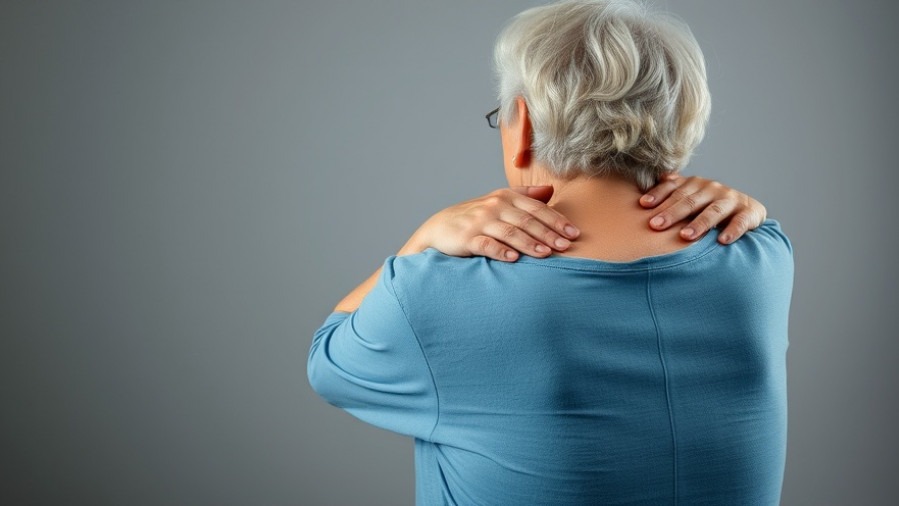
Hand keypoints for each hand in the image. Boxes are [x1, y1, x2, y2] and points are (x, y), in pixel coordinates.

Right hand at [406, 186, 579, 261]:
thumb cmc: (475, 216)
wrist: (439, 227)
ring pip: (510, 232)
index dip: (556, 220)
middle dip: (548, 233)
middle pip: (527, 220)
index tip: (574, 233)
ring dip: (529, 243)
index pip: (536, 208)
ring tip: (546, 254)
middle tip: (566, 246)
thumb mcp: (498, 201)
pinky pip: (486, 245)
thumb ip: (525, 195)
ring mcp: (480, 222)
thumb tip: (550, 191)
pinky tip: (514, 259)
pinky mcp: (467, 238)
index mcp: (505, 197)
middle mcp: (494, 207)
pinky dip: (500, 251)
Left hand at [639, 175, 766, 244]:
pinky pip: (740, 222)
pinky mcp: (749, 213)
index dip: (658, 194)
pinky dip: (732, 230)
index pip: (674, 187)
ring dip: (699, 223)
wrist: (748, 212)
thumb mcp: (690, 200)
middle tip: (656, 225)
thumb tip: (640, 196)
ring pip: (713, 211)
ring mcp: (731, 200)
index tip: (643, 205)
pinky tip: (721, 240)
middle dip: (672, 213)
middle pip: (690, 200)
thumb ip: (670, 196)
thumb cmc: (708, 208)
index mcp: (694, 185)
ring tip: (685, 236)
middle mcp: (712, 189)